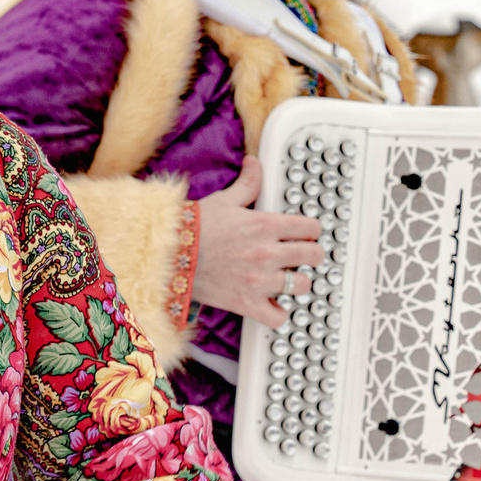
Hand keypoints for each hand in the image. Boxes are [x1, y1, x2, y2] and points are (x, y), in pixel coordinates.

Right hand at [191, 159, 322, 329]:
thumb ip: (247, 183)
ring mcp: (258, 280)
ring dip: (298, 282)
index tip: (307, 234)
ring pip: (302, 285)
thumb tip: (254, 163)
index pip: (310, 228)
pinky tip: (273, 303)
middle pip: (313, 256)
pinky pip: (278, 317)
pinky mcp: (246, 303)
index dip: (312, 230)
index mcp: (264, 225)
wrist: (167, 255)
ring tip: (288, 278)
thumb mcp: (224, 200)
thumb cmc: (192, 227)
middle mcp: (266, 253)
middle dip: (312, 254)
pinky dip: (278, 313)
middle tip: (303, 255)